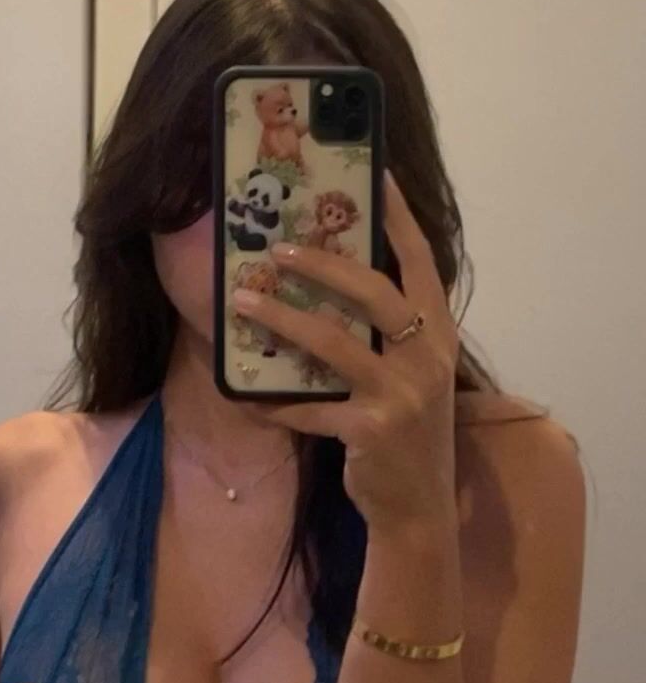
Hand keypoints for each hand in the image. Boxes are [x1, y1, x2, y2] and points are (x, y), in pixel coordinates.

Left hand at [232, 169, 459, 534]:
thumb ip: (386, 335)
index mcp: (439, 335)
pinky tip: (244, 399)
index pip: (422, 262)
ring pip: (336, 342)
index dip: (400, 218)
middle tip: (280, 248)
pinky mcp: (372, 430)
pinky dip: (273, 403)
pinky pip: (309, 408)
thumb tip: (326, 286)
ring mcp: (403, 395)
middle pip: (376, 293)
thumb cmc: (407, 432)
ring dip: (283, 320)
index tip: (376, 175)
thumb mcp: (411, 375)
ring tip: (244, 300)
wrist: (418, 507)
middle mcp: (428, 357)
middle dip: (325, 265)